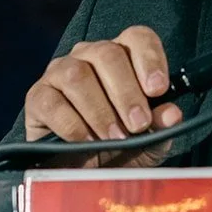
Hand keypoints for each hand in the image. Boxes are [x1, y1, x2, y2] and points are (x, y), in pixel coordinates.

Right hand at [24, 25, 183, 167]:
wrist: (82, 173)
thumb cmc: (120, 146)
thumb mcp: (149, 138)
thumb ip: (162, 124)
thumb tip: (173, 114)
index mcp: (123, 54)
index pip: (138, 38)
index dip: (150, 59)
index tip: (159, 90)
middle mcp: (90, 55)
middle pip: (108, 54)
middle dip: (126, 92)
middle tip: (138, 123)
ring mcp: (60, 72)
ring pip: (78, 75)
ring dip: (100, 109)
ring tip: (114, 137)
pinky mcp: (38, 96)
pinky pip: (52, 102)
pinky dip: (72, 124)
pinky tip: (86, 142)